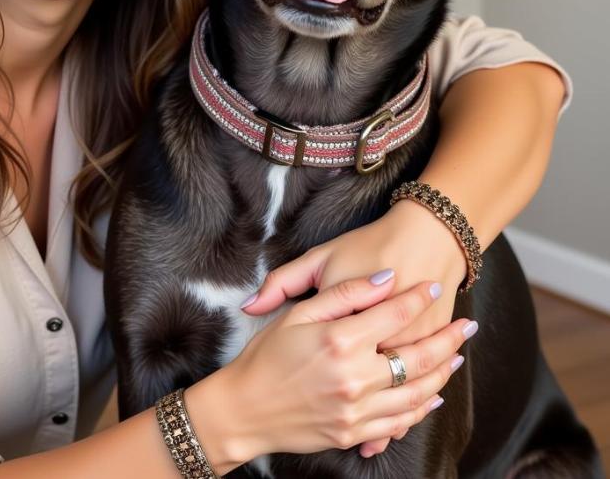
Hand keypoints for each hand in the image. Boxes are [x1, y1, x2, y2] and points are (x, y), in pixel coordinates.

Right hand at [186, 271, 473, 468]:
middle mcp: (355, 376)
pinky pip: (399, 420)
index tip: (433, 286)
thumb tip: (383, 279)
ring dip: (442, 373)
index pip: (393, 314)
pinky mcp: (354, 432)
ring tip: (457, 356)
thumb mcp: (297, 315)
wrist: (243, 409)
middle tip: (468, 326)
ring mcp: (357, 408)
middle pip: (417, 356)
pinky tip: (433, 395)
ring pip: (417, 392)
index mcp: (340, 340)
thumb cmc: (265, 356)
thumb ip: (342, 296)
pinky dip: (421, 407)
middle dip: (447, 339)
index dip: (417, 298)